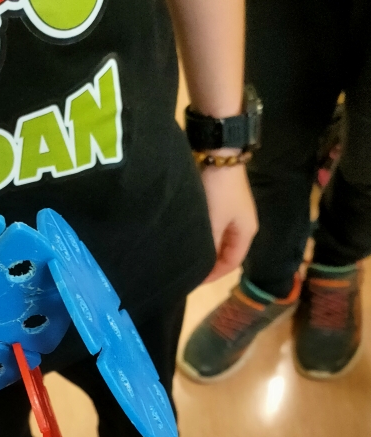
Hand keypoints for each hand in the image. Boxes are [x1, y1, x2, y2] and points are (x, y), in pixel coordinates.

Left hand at [200, 161, 257, 282]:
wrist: (219, 155)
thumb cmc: (219, 192)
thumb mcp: (214, 222)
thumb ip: (210, 246)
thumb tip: (204, 266)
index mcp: (247, 232)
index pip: (232, 262)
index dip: (215, 275)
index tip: (195, 282)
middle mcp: (243, 224)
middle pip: (227, 252)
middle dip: (211, 264)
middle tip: (190, 272)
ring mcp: (233, 213)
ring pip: (220, 240)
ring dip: (207, 249)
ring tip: (189, 257)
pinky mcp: (223, 203)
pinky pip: (215, 228)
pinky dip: (205, 236)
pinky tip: (191, 238)